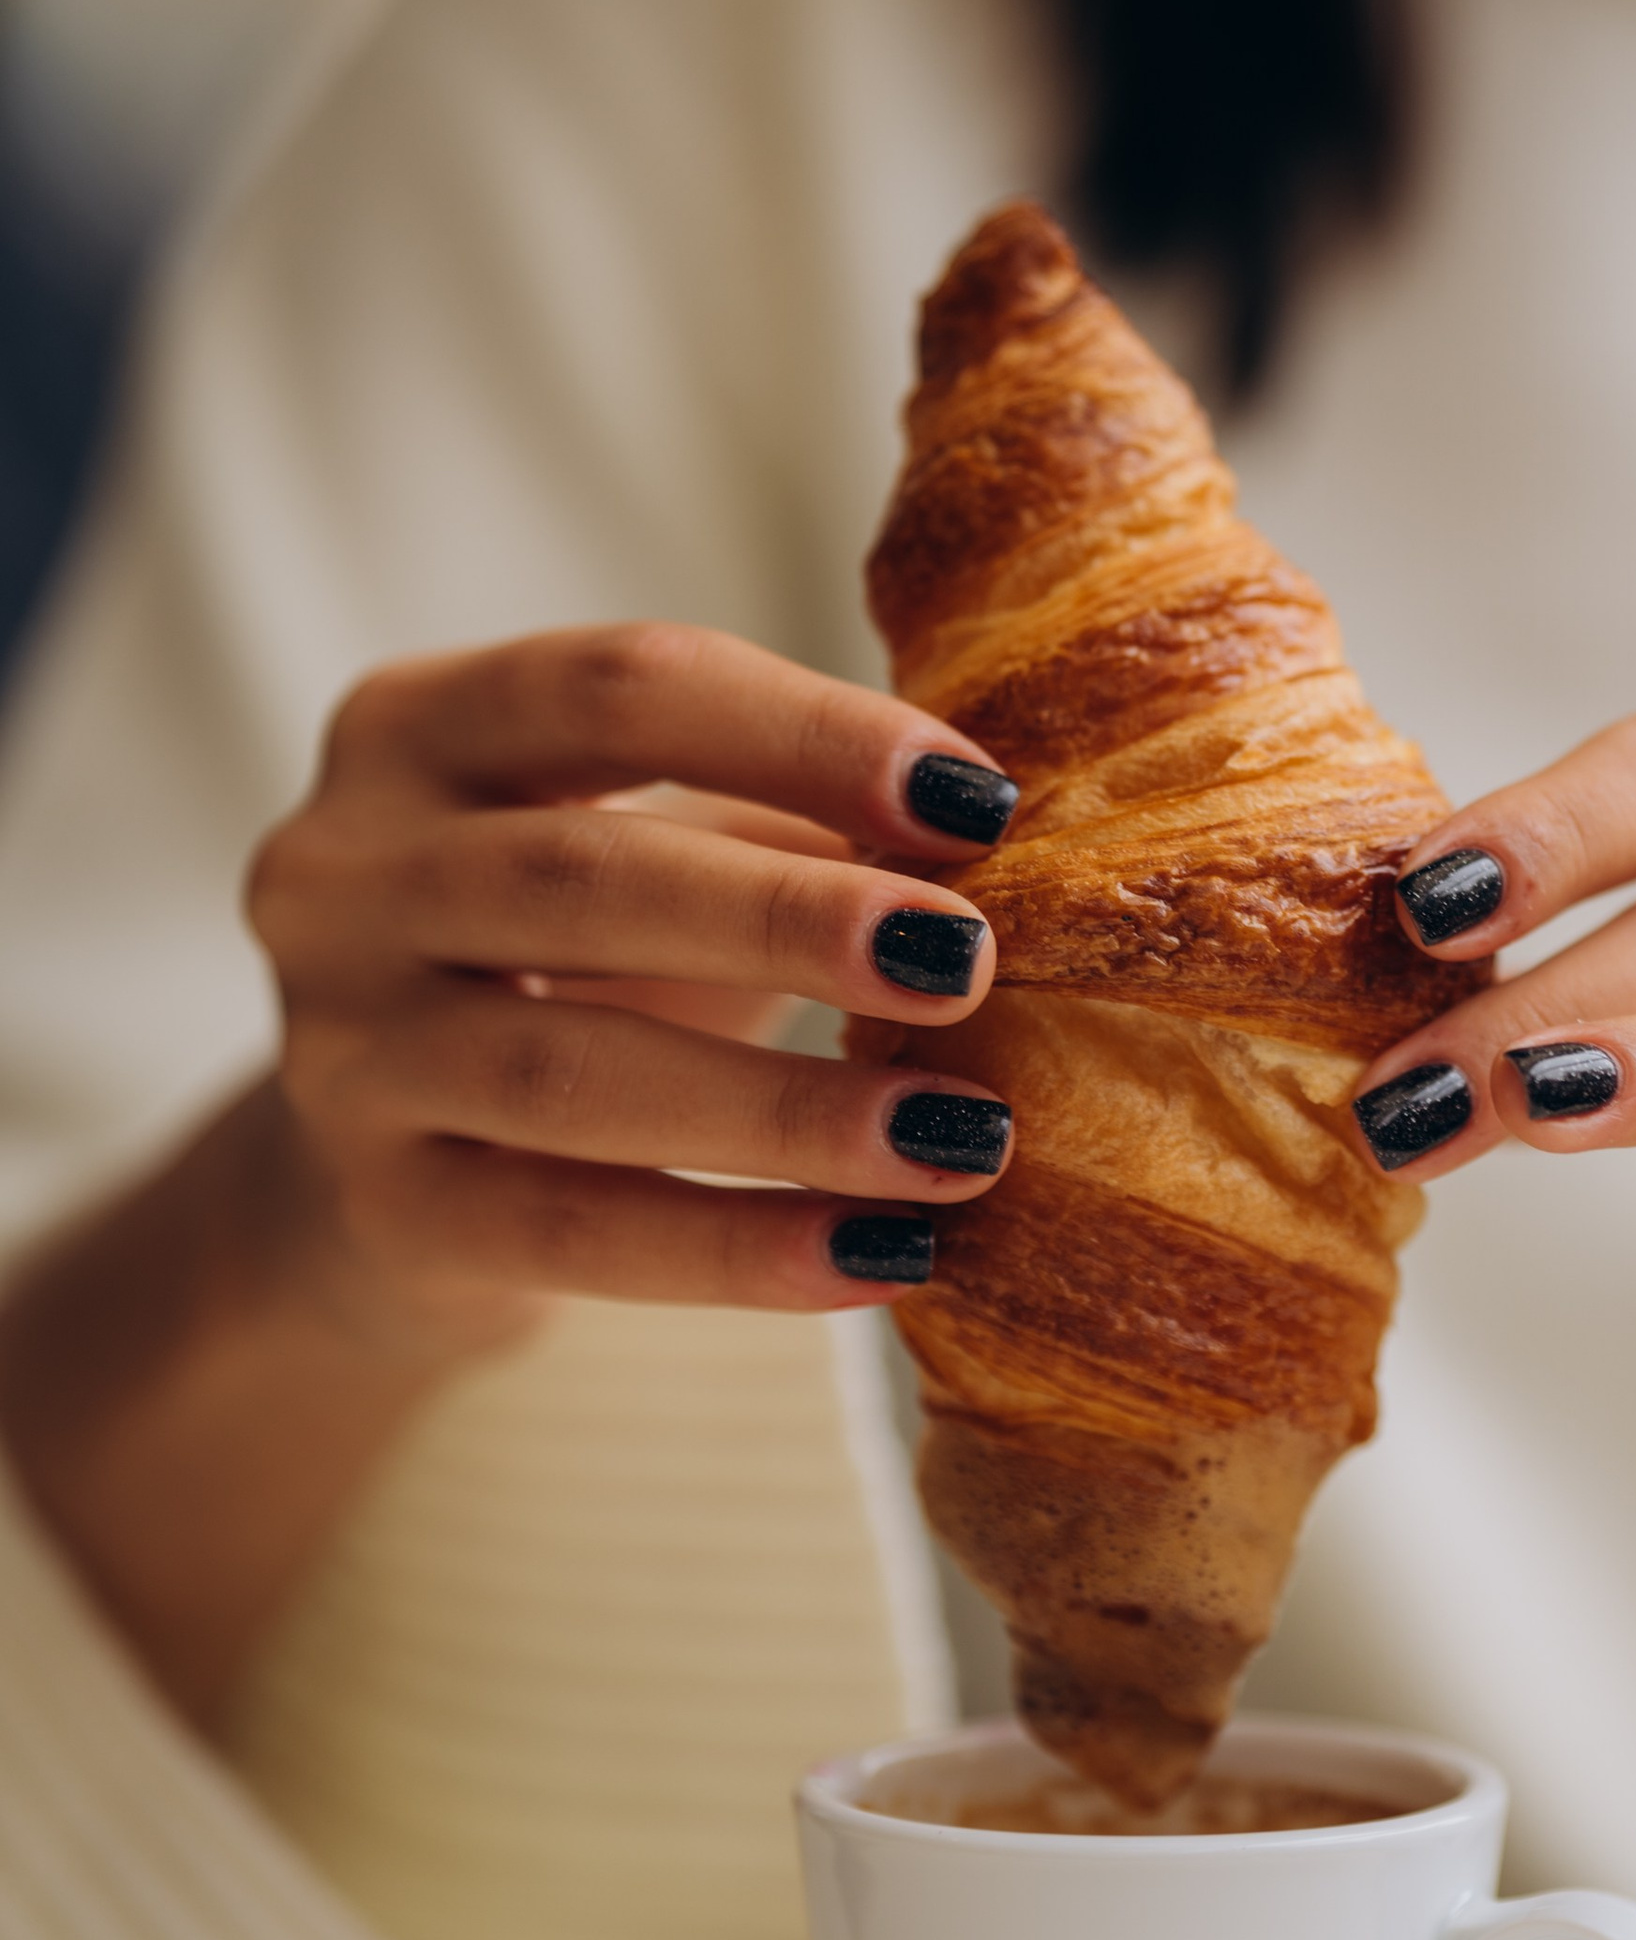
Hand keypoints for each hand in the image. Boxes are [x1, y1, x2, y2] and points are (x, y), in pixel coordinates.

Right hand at [243, 621, 1022, 1356]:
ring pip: (569, 1075)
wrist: (398, 1172)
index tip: (977, 796)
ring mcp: (340, 1049)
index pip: (620, 689)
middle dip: (791, 918)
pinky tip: (885, 1250)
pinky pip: (569, 1234)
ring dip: (787, 1109)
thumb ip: (794, 823)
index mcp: (420, 725)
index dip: (805, 734)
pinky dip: (739, 1249)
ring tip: (960, 1134)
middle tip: (968, 960)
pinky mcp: (380, 1212)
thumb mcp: (665, 854)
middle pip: (581, 875)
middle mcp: (341, 872)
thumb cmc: (583, 966)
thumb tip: (991, 834)